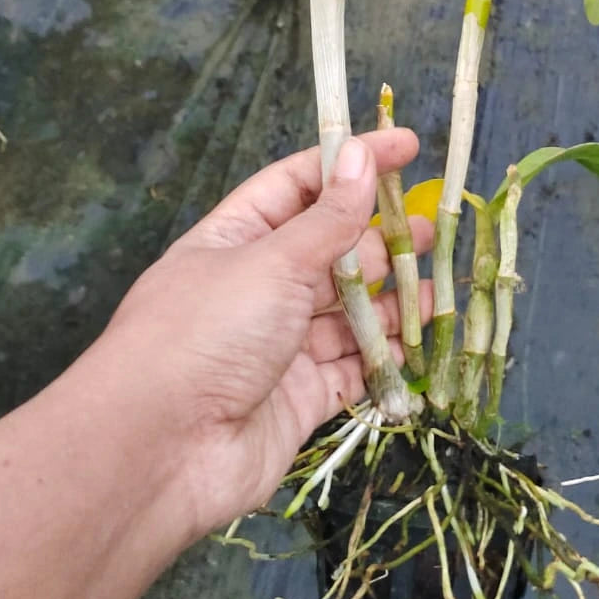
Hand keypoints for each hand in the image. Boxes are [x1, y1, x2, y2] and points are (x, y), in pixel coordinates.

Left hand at [99, 129, 431, 538]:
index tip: (406, 148)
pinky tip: (419, 344)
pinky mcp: (298, 399)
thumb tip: (360, 154)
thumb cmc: (206, 333)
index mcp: (236, 239)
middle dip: (380, 241)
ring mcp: (277, 347)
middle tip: (432, 230)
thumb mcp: (272, 261)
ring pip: (346, 314)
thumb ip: (328, 218)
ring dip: (391, 302)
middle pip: (329, 252)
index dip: (350, 164)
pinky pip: (351, 369)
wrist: (160, 450)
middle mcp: (256, 288)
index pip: (300, 186)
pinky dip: (384, 357)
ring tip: (438, 290)